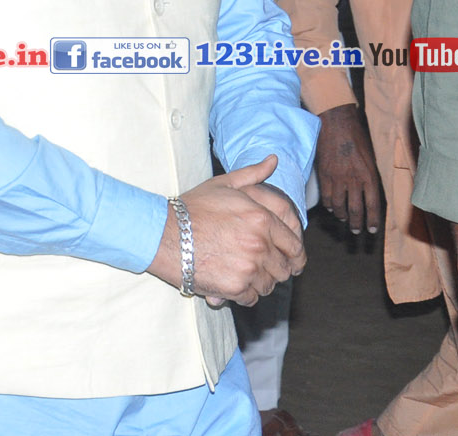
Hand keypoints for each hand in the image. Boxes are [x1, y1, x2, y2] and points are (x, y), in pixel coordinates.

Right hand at [148, 155, 306, 306]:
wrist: (163, 234)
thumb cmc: (192, 209)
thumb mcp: (223, 185)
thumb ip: (253, 174)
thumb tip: (273, 160)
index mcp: (261, 219)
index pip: (294, 245)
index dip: (294, 255)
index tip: (289, 259)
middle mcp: (259, 244)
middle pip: (284, 268)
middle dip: (276, 268)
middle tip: (262, 266)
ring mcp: (248, 267)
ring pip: (270, 284)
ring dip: (260, 281)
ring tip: (244, 272)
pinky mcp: (235, 287)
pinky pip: (252, 297)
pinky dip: (245, 293)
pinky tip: (233, 283)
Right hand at [315, 103, 382, 233]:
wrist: (336, 122)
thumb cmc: (356, 137)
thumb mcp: (370, 156)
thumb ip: (369, 175)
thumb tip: (369, 191)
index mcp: (369, 175)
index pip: (373, 205)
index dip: (373, 220)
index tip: (372, 230)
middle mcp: (354, 179)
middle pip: (356, 209)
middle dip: (357, 224)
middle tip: (356, 231)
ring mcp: (337, 178)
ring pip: (339, 206)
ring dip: (342, 216)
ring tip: (344, 220)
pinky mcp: (324, 174)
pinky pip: (327, 196)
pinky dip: (330, 205)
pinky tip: (332, 208)